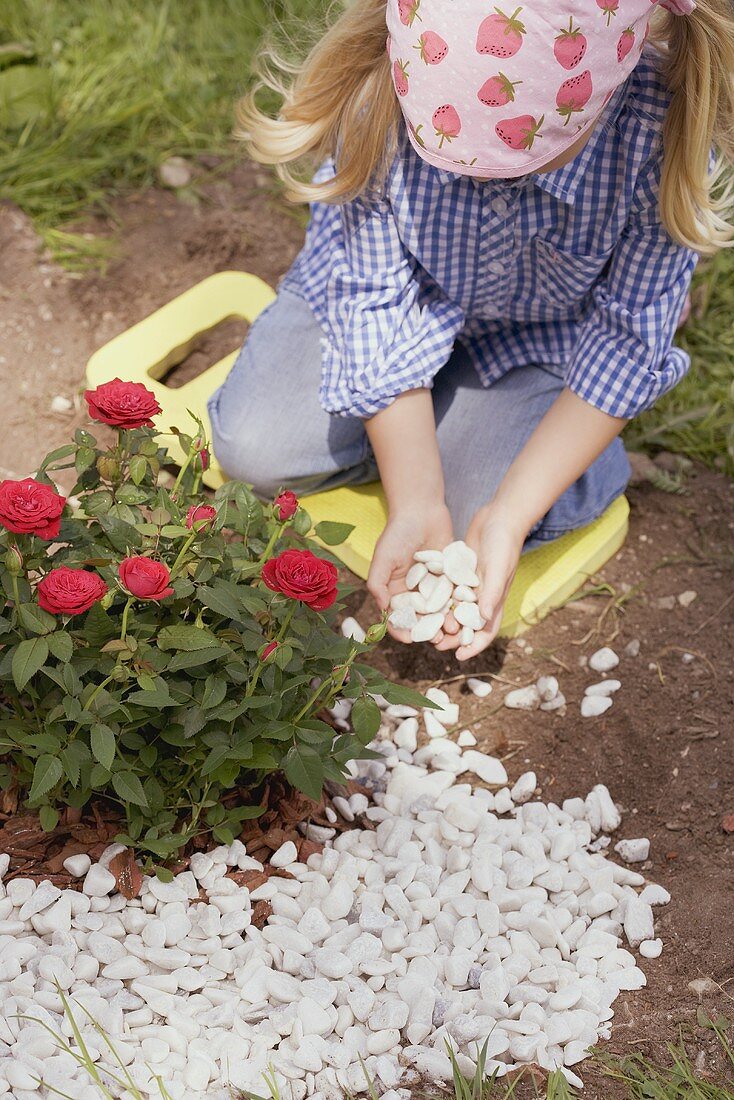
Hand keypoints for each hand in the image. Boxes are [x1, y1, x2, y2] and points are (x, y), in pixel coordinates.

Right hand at [367, 502, 453, 643]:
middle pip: (420, 619)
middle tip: (439, 639)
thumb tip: (382, 608)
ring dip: (446, 622)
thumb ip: (377, 583)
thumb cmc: (397, 532)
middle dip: (428, 631)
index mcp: (394, 591)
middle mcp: (413, 592)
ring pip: (440, 611)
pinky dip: (459, 606)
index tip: (410, 639)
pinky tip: (466, 614)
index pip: (396, 618)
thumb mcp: (383, 557)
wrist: (421, 509)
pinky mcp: (449, 577)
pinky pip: (454, 595)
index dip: (401, 630)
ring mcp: (432, 586)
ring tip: (455, 629)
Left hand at [434, 503, 525, 660]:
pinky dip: (438, 599)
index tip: (459, 656)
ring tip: (425, 629)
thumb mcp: (498, 568)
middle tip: (435, 644)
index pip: (486, 630)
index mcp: (495, 600)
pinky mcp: (460, 573)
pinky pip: (448, 590)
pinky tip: (420, 603)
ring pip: (455, 609)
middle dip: (453, 637)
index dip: (474, 646)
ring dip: (442, 620)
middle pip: (467, 624)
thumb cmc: (504, 543)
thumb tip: (484, 618)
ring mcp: (471, 585)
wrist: (499, 517)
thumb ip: (492, 593)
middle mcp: (483, 596)